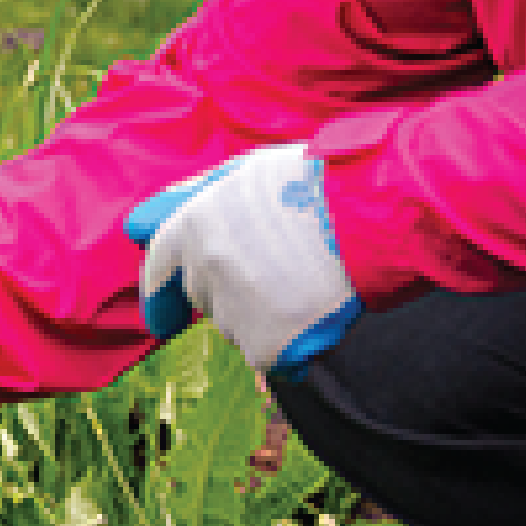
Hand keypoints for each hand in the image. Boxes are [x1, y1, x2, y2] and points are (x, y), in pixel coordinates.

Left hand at [126, 141, 360, 373]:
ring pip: (236, 327)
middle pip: (204, 298)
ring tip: (303, 286)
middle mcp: (206, 268)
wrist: (371, 217)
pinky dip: (288, 344)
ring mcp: (235, 308)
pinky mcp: (267, 344)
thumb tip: (154, 219)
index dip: (160, 294)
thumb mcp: (248, 171)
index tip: (163, 319)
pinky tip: (313, 314)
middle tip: (275, 275)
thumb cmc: (319, 185)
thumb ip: (202, 197)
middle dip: (229, 293)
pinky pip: (268, 354)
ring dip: (259, 317)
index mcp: (195, 223)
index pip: (159, 267)